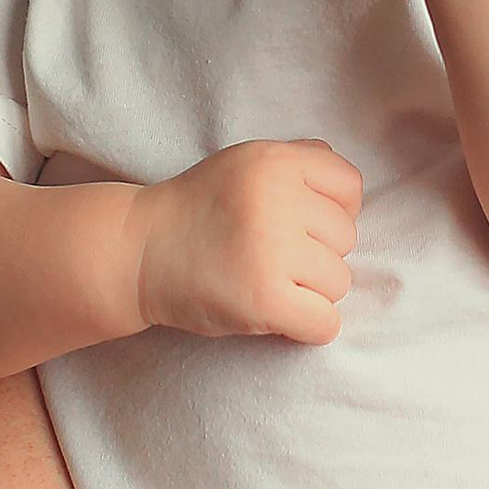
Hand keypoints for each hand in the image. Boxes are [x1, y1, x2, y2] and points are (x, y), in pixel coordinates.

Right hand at [133, 140, 360, 341]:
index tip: (302, 225)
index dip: (333, 210)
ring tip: (267, 282)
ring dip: (310, 291)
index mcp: (275, 162)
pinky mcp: (264, 300)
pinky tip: (278, 315)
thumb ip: (296, 161)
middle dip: (316, 253)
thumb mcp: (244, 162)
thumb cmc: (197, 209)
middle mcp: (277, 201)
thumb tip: (350, 185)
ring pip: (339, 282)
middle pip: (346, 238)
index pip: (350, 186)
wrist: (138, 252)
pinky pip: (325, 323)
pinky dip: (308, 327)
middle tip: (272, 257)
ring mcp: (271, 251)